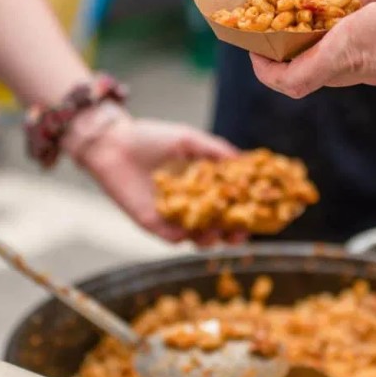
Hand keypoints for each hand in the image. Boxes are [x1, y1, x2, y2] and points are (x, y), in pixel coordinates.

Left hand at [66, 104, 243, 245]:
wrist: (114, 144)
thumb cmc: (151, 138)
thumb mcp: (188, 139)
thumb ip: (214, 150)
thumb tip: (243, 159)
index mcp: (203, 183)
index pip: (231, 201)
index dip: (247, 208)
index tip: (261, 211)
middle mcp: (191, 203)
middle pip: (219, 225)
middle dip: (233, 232)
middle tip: (242, 233)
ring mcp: (173, 215)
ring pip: (198, 236)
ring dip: (211, 239)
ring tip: (218, 235)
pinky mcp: (153, 223)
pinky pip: (172, 237)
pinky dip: (184, 238)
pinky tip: (192, 235)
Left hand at [251, 0, 375, 98]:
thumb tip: (362, 4)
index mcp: (346, 51)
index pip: (290, 80)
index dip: (264, 69)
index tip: (254, 50)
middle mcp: (362, 71)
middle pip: (312, 72)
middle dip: (292, 50)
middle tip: (286, 24)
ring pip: (342, 66)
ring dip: (326, 45)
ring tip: (328, 12)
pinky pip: (369, 61)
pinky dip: (356, 44)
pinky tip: (368, 17)